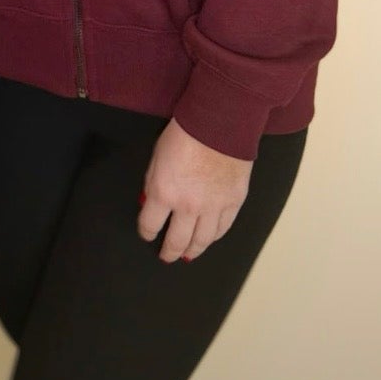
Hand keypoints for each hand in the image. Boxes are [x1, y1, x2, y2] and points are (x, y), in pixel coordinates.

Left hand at [137, 117, 251, 263]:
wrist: (220, 123)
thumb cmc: (184, 133)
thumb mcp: (156, 156)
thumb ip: (152, 183)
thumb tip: (150, 203)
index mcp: (164, 193)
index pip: (150, 225)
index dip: (147, 232)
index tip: (147, 234)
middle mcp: (188, 207)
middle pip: (177, 241)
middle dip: (169, 251)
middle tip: (166, 257)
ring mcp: (213, 207)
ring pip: (202, 241)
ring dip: (193, 251)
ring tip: (188, 256)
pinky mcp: (234, 202)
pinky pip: (223, 228)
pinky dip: (214, 237)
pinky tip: (209, 238)